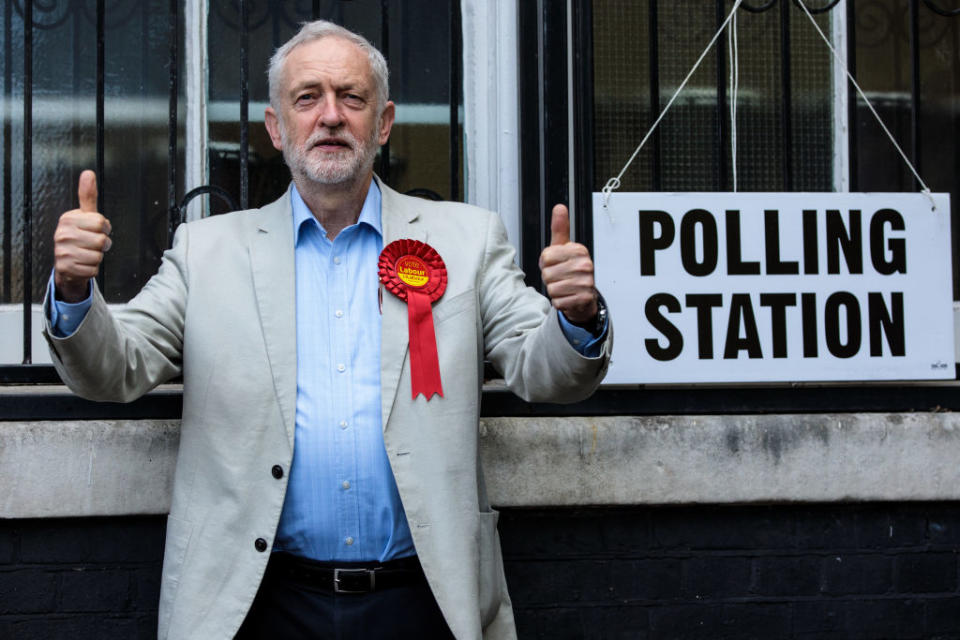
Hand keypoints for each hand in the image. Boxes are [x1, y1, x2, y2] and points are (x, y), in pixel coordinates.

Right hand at [53, 170, 111, 302]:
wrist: (67, 263)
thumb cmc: (80, 236)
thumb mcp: (85, 215)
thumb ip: (88, 196)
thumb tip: (88, 173)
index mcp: (68, 219)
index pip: (101, 223)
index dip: (104, 228)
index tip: (96, 230)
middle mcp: (62, 234)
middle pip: (102, 241)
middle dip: (103, 245)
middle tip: (92, 244)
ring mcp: (62, 252)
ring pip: (98, 256)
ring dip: (97, 258)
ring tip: (86, 253)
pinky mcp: (66, 268)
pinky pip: (93, 270)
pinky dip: (92, 269)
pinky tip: (82, 264)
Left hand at [538, 204, 597, 325]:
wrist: (584, 296)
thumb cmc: (571, 270)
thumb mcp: (563, 247)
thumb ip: (560, 228)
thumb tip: (559, 208)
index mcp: (579, 250)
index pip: (546, 257)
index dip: (546, 263)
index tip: (556, 264)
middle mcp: (585, 265)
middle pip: (547, 274)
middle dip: (550, 278)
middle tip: (561, 278)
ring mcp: (586, 282)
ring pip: (552, 288)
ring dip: (554, 290)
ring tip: (565, 287)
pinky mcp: (583, 299)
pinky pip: (558, 301)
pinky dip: (559, 302)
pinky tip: (568, 297)